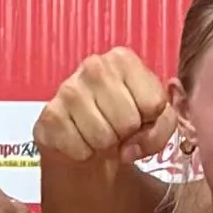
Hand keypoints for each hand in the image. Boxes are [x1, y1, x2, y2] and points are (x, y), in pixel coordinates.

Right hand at [38, 47, 174, 170]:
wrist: (85, 137)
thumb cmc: (125, 120)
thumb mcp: (156, 119)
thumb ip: (161, 128)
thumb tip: (129, 148)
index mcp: (123, 59)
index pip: (154, 104)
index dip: (151, 121)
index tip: (140, 117)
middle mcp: (94, 66)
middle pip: (128, 121)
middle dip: (127, 135)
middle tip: (117, 129)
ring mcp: (68, 89)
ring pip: (103, 138)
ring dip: (105, 146)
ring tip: (100, 133)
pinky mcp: (50, 116)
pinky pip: (80, 150)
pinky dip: (84, 153)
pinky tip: (81, 138)